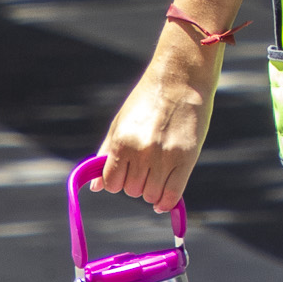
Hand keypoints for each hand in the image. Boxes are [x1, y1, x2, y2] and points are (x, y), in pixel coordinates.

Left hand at [96, 26, 221, 212]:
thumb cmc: (148, 100)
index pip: (111, 183)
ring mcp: (164, 157)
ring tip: (158, 172)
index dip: (117, 181)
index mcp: (121, 142)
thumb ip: (107, 154)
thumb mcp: (120, 122)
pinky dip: (166, 202)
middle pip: (132, 191)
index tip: (125, 172)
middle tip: (145, 167)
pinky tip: (164, 199)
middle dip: (136, 183)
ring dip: (152, 190)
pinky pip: (172, 195)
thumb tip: (96, 187)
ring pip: (151, 195)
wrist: (180, 79)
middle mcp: (141, 152)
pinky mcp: (186, 159)